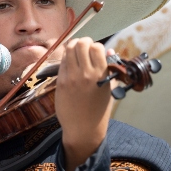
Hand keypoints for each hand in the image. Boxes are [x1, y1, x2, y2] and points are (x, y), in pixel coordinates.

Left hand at [55, 38, 113, 170]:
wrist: (84, 128)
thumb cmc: (99, 109)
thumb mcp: (109, 88)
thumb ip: (110, 68)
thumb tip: (109, 50)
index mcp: (101, 75)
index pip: (97, 47)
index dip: (95, 46)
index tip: (95, 51)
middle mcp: (86, 74)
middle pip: (81, 44)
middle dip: (83, 42)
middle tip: (84, 48)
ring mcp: (72, 77)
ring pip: (69, 49)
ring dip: (73, 47)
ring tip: (76, 53)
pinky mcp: (60, 82)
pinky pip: (62, 62)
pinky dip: (66, 58)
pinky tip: (70, 63)